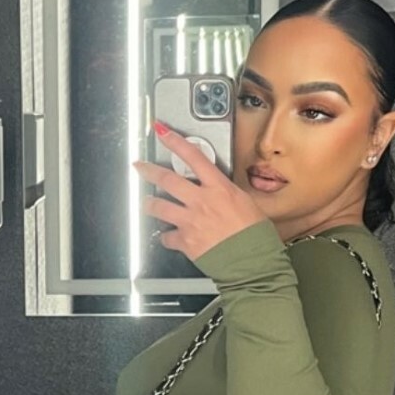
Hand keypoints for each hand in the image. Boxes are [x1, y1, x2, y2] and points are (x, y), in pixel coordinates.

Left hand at [135, 125, 267, 261]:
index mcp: (218, 188)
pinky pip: (168, 237)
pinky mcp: (185, 242)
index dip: (175, 141)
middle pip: (168, 180)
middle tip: (140, 167)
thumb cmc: (255, 235)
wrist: (251, 262)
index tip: (163, 132)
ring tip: (146, 203)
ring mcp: (190, 221)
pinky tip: (167, 237)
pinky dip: (166, 237)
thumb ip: (227, 194)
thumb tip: (222, 192)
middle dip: (149, 171)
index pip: (194, 157)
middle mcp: (201, 201)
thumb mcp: (246, 203)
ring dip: (150, 204)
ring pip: (160, 207)